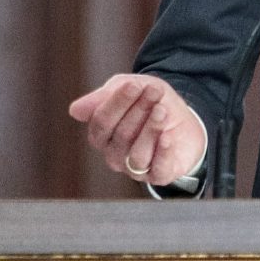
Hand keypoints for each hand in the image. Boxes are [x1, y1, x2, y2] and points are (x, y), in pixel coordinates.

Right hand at [68, 74, 206, 185]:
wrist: (185, 119)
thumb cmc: (152, 102)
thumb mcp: (130, 87)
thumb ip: (103, 96)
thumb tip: (74, 111)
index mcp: (102, 134)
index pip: (101, 121)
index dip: (118, 102)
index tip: (134, 85)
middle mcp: (114, 155)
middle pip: (122, 134)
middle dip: (139, 109)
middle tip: (154, 92)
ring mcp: (135, 168)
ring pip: (138, 154)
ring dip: (151, 129)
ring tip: (162, 110)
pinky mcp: (159, 175)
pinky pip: (157, 170)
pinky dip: (162, 153)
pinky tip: (167, 137)